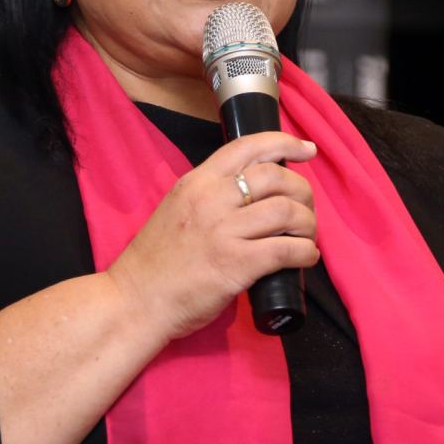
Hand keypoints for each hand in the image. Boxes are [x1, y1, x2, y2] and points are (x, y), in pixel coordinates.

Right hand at [107, 131, 318, 340]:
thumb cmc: (155, 262)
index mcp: (197, 181)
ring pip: (287, 211)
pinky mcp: (236, 264)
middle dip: (302, 192)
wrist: (135, 300)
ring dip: (307, 224)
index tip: (306, 150)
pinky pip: (286, 250)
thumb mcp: (177, 208)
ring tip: (305, 237)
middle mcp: (211, 199)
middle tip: (305, 210)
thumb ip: (209, 197)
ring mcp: (224, 231)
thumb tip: (251, 196)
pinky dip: (305, 252)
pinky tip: (305, 258)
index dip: (285, 143)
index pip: (248, 146)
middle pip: (276, 177)